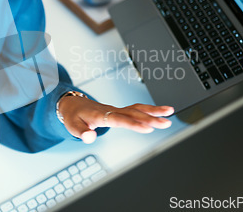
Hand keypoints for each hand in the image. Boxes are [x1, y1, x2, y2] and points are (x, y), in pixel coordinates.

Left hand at [57, 95, 173, 143]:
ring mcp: (116, 109)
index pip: (120, 120)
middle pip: (133, 113)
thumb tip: (90, 138)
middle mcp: (111, 110)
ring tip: (170, 112)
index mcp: (100, 115)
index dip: (133, 124)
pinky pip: (136, 109)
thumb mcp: (72, 126)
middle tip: (166, 122)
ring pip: (137, 108)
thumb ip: (81, 133)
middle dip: (150, 117)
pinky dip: (149, 110)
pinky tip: (161, 112)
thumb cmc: (73, 116)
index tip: (148, 127)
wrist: (72, 104)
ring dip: (153, 110)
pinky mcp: (119, 111)